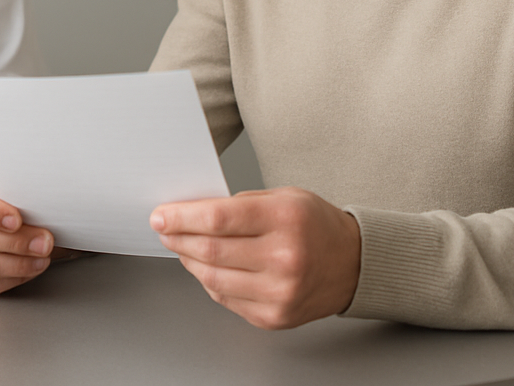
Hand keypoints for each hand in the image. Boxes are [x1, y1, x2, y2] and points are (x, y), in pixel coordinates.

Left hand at [150, 187, 360, 329]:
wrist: (352, 264)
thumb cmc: (314, 223)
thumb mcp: (282, 196)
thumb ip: (239, 203)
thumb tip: (192, 212)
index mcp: (284, 219)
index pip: (218, 219)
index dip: (181, 217)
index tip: (160, 215)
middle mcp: (283, 258)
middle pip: (211, 250)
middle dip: (177, 238)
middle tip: (163, 228)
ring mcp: (279, 293)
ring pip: (212, 278)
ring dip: (188, 260)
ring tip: (181, 245)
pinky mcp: (274, 317)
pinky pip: (226, 298)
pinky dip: (208, 280)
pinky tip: (205, 265)